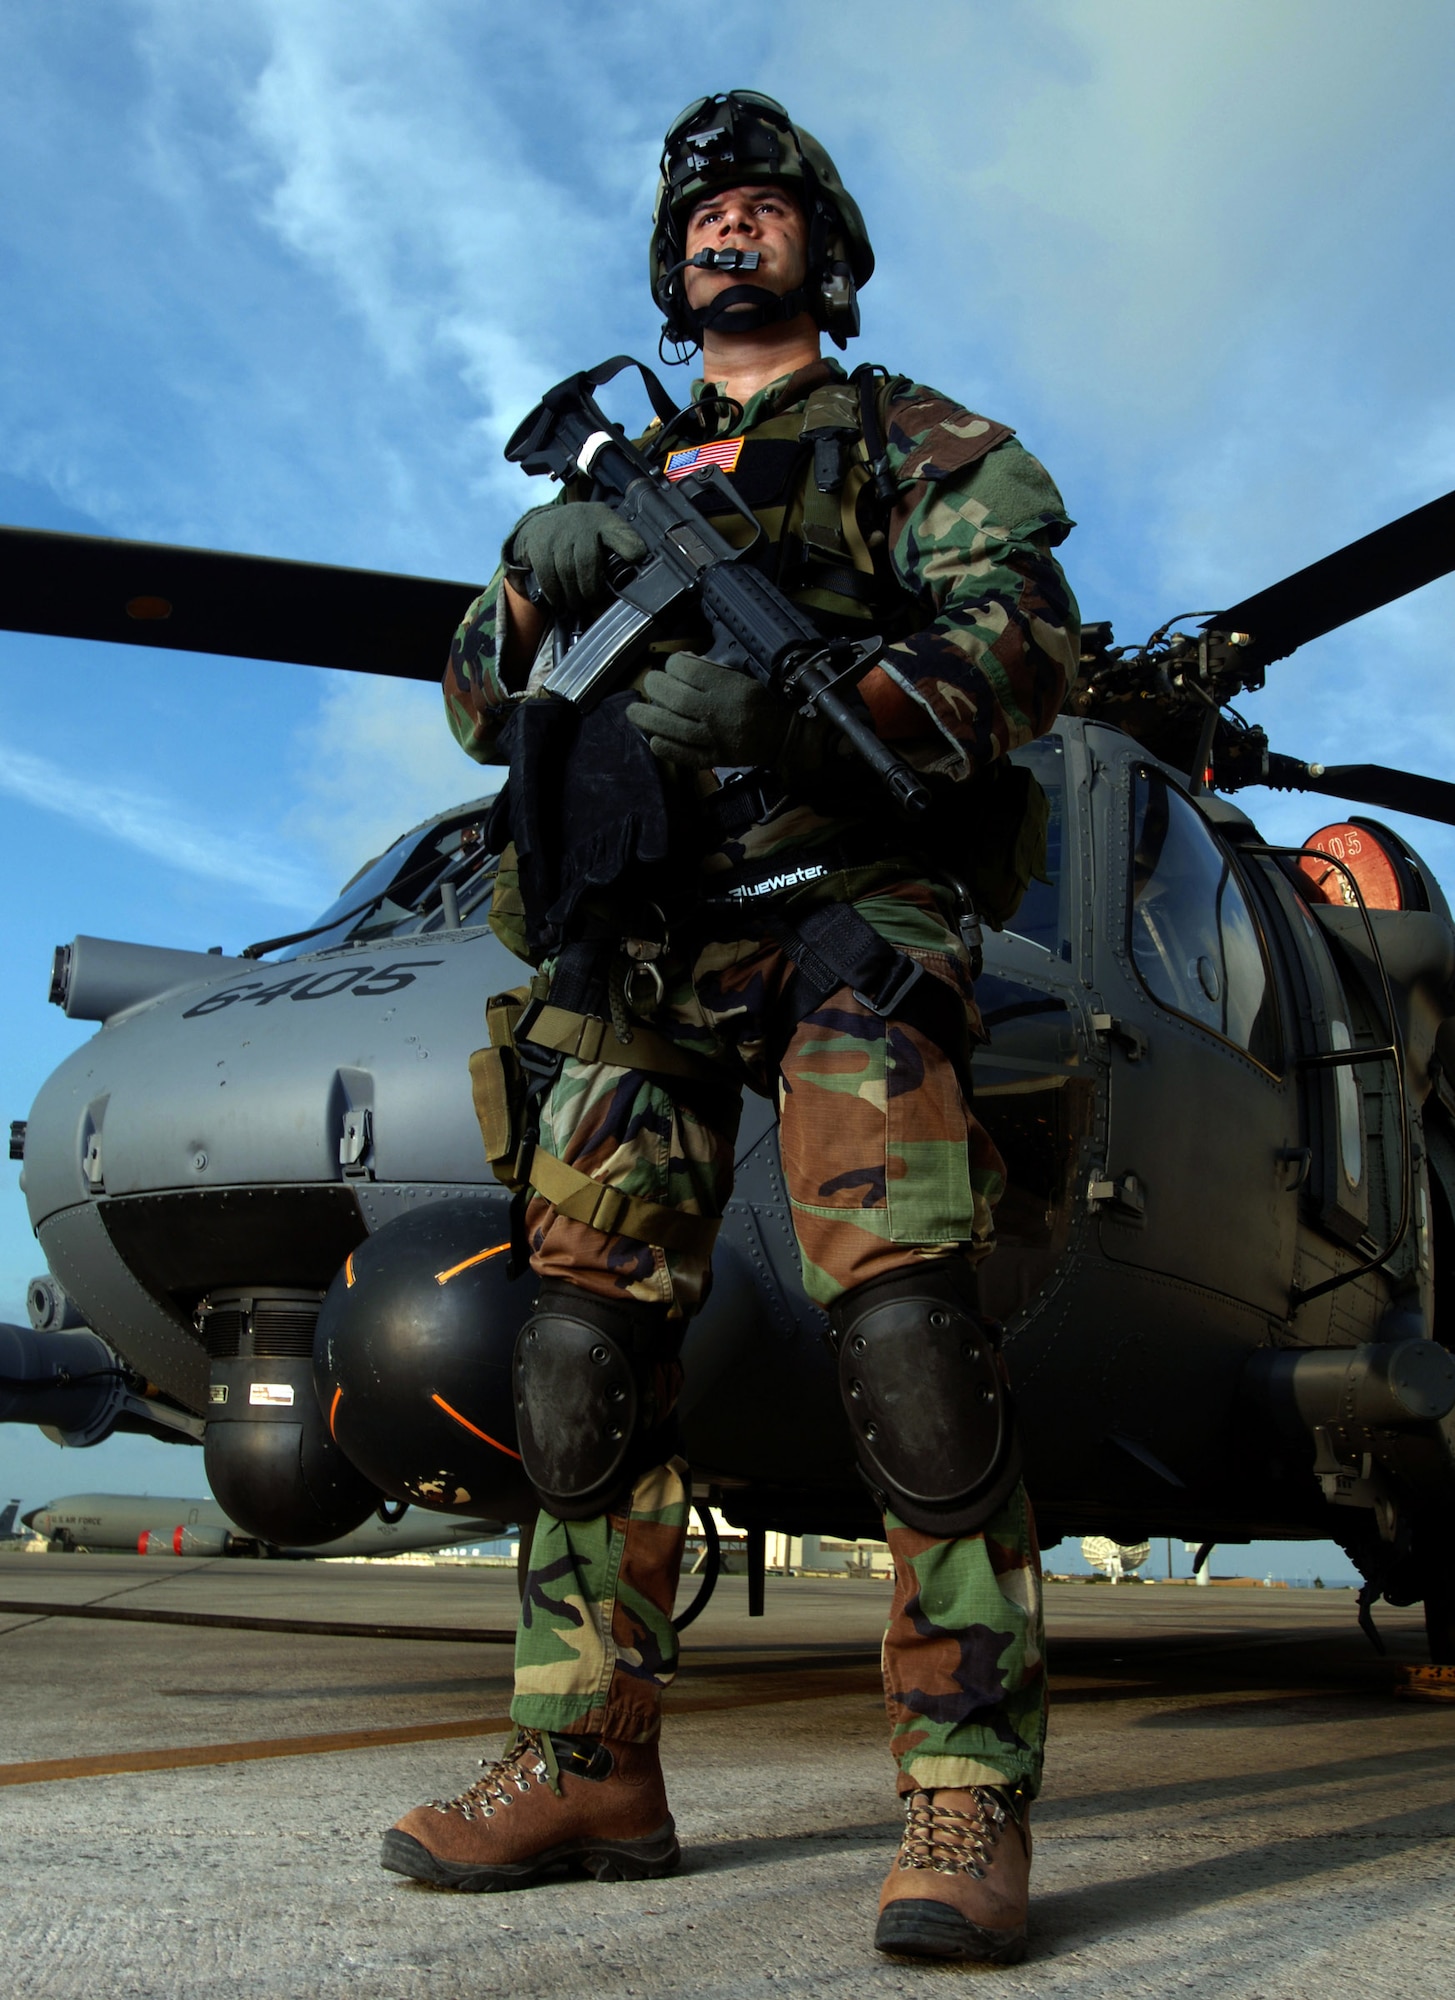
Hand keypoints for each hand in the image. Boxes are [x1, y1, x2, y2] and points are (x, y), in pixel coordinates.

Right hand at [510, 503, 645, 616]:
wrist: (543, 521)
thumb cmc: (582, 533)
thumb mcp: (606, 530)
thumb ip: (622, 545)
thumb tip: (636, 567)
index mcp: (603, 520)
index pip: (620, 531)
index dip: (629, 544)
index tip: (637, 557)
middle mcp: (580, 522)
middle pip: (587, 562)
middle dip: (590, 589)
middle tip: (591, 601)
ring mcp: (557, 534)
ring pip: (567, 572)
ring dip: (573, 594)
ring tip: (576, 603)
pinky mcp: (539, 546)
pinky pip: (548, 576)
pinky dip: (554, 593)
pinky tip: (559, 599)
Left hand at [626, 650, 791, 769]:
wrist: (784, 735)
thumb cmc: (764, 700)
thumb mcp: (745, 675)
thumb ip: (714, 669)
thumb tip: (683, 662)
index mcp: (730, 688)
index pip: (688, 671)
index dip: (674, 664)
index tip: (673, 666)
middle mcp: (720, 713)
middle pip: (675, 698)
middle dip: (655, 687)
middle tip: (650, 684)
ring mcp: (715, 739)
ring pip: (672, 727)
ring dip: (648, 718)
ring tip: (634, 712)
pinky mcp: (714, 759)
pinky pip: (683, 755)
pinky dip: (664, 747)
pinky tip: (655, 738)